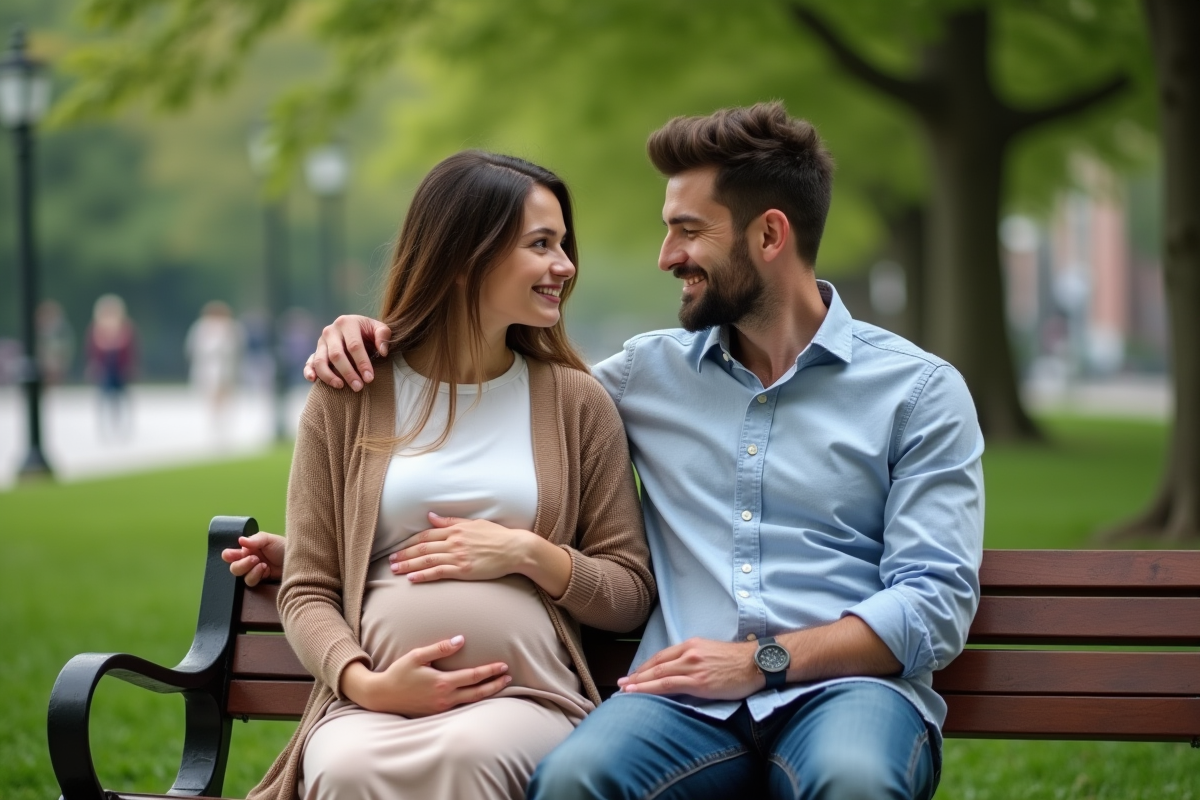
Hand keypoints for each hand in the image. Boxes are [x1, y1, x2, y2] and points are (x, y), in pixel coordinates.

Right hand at [221, 532, 285, 586]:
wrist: (297, 558)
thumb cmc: (282, 546)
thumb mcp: (268, 539)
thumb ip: (254, 540)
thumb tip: (240, 540)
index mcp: (247, 549)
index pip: (230, 554)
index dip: (228, 555)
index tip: (231, 555)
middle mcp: (248, 561)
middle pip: (234, 568)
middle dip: (241, 564)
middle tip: (254, 558)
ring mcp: (254, 571)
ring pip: (241, 577)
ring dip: (250, 570)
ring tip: (263, 564)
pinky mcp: (260, 580)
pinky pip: (251, 582)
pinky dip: (256, 575)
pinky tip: (265, 569)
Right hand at [303, 314, 391, 390]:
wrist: (356, 330)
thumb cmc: (369, 332)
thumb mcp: (379, 328)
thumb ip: (383, 336)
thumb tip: (383, 351)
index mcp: (346, 323)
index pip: (354, 345)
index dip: (362, 363)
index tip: (370, 378)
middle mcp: (331, 331)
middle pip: (336, 355)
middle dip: (348, 372)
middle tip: (358, 387)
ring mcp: (321, 342)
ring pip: (320, 360)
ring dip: (329, 376)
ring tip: (341, 386)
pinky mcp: (315, 352)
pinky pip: (309, 362)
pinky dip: (308, 371)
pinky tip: (313, 380)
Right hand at [340, 635, 510, 716]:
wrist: (382, 696)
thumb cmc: (398, 673)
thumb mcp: (417, 656)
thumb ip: (439, 648)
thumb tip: (460, 640)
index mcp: (442, 683)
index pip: (473, 676)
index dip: (490, 671)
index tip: (504, 666)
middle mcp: (445, 698)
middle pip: (477, 692)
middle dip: (495, 684)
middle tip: (509, 677)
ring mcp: (441, 708)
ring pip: (471, 702)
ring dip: (487, 693)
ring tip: (500, 685)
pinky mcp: (437, 713)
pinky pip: (461, 707)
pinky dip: (473, 700)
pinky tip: (479, 694)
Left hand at [390, 513, 534, 583]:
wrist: (515, 549)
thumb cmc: (497, 536)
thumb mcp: (474, 523)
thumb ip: (451, 521)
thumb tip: (431, 516)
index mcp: (456, 529)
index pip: (427, 534)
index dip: (410, 541)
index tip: (399, 546)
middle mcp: (454, 541)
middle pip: (422, 547)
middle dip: (404, 554)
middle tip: (390, 560)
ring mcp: (458, 556)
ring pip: (426, 560)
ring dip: (408, 565)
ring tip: (395, 569)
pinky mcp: (463, 570)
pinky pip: (438, 572)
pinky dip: (423, 575)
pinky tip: (412, 578)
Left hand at [617, 638, 764, 700]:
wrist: (757, 663)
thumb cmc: (739, 662)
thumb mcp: (712, 654)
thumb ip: (695, 660)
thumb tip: (682, 672)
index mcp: (692, 645)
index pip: (661, 656)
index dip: (645, 666)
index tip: (633, 674)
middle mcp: (689, 653)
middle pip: (656, 665)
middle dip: (636, 675)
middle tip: (621, 683)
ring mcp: (693, 667)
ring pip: (658, 674)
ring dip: (638, 683)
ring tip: (624, 690)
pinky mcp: (699, 681)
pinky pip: (668, 685)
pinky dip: (650, 689)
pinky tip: (639, 693)